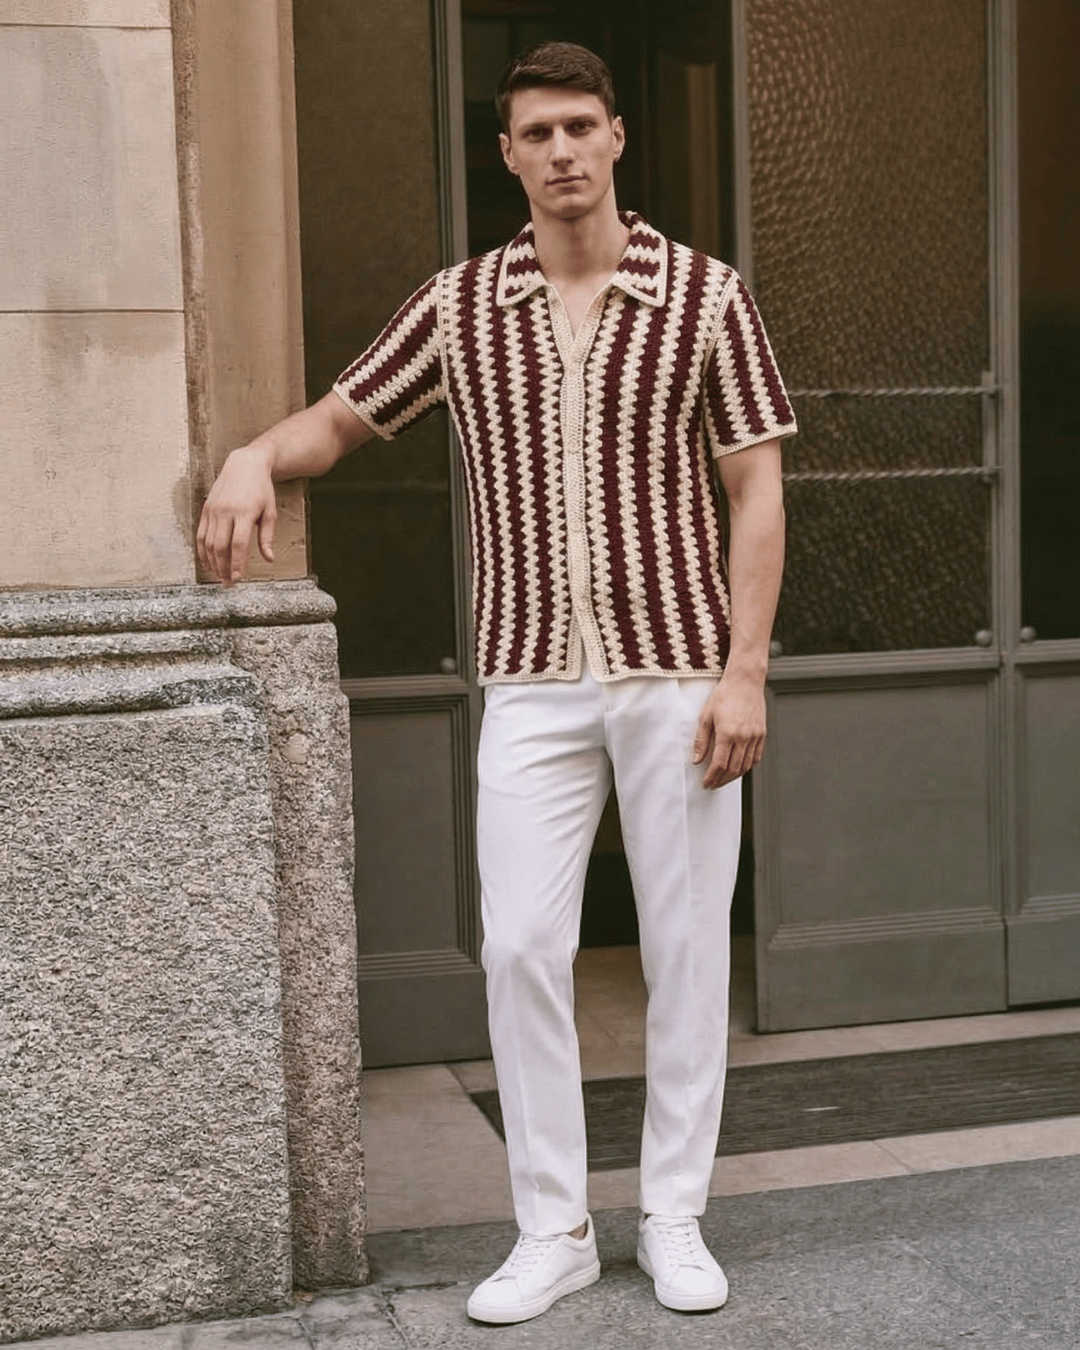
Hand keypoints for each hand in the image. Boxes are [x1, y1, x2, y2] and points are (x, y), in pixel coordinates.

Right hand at [196, 446, 276, 584]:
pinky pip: (200, 535)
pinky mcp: (205, 509)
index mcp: (244, 512)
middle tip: (228, 583)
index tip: (238, 579)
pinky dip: (203, 551)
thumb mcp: (270, 512)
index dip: (237, 563)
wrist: (244, 465)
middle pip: (220, 546)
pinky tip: (208, 562)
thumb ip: (267, 537)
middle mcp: (225, 511)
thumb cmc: (261, 489)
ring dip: (212, 562)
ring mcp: (213, 510)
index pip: (238, 544)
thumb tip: (269, 559)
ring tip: (219, 576)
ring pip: (208, 543)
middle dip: (223, 568)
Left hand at [692, 671, 766, 788]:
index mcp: (727, 733)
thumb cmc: (725, 695)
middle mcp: (743, 737)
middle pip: (733, 769)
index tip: (706, 783)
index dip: (712, 777)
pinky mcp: (762, 734)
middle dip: (722, 781)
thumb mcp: (706, 716)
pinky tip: (739, 768)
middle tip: (713, 784)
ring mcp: (755, 736)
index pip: (719, 764)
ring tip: (724, 779)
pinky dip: (747, 766)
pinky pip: (756, 757)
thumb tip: (697, 759)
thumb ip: (701, 741)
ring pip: (746, 766)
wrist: (745, 681)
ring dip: (734, 776)